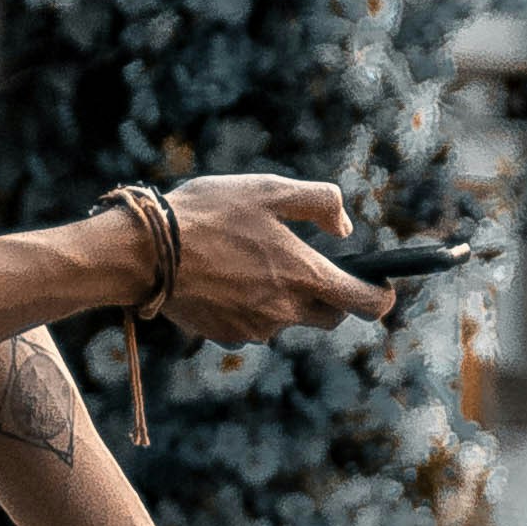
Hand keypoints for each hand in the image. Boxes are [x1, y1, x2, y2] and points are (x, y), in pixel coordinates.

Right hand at [154, 173, 394, 348]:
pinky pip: (253, 324)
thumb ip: (321, 203)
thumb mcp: (269, 190)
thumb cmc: (208, 214)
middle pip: (329, 315)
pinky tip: (225, 275)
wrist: (144, 253)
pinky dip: (250, 304)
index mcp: (303, 276)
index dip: (382, 295)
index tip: (382, 284)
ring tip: (250, 259)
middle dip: (330, 295)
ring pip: (287, 318)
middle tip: (307, 263)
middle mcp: (284, 311)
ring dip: (283, 296)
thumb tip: (345, 230)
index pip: (365, 303)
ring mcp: (255, 329)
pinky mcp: (226, 336)